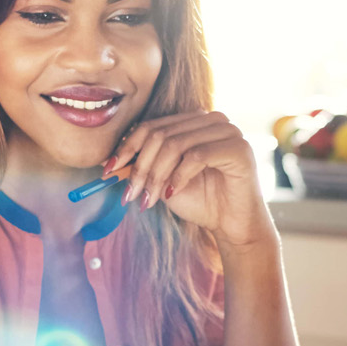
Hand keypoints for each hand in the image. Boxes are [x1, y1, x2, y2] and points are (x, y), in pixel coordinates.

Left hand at [106, 111, 275, 248]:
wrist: (232, 225)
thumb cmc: (201, 202)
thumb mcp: (164, 181)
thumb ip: (143, 166)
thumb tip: (110, 162)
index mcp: (193, 122)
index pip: (152, 126)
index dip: (127, 148)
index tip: (108, 170)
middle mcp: (211, 120)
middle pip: (160, 135)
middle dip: (140, 167)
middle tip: (130, 194)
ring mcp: (227, 131)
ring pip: (175, 144)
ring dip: (156, 175)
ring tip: (149, 199)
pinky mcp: (238, 148)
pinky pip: (197, 156)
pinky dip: (178, 176)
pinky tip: (173, 193)